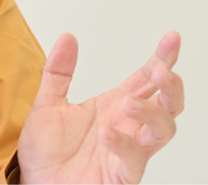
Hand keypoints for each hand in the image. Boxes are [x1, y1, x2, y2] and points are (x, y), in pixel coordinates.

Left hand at [18, 31, 184, 183]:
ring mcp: (128, 151)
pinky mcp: (121, 175)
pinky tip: (106, 132)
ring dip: (151, 113)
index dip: (162, 58)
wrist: (35, 183)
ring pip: (162, 131)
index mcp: (114, 106)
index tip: (172, 38)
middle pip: (168, 104)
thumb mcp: (47, 104)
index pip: (145, 79)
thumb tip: (67, 37)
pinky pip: (134, 160)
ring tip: (128, 101)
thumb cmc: (47, 152)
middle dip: (171, 86)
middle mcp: (127, 127)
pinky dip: (124, 144)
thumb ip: (58, 72)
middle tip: (159, 71)